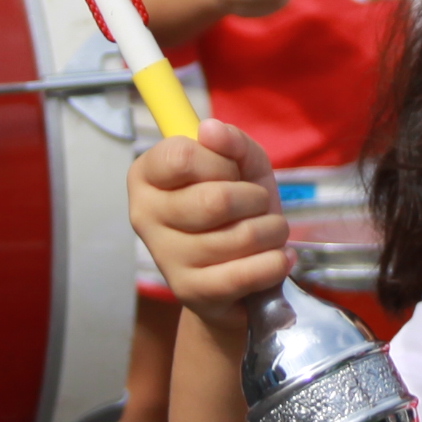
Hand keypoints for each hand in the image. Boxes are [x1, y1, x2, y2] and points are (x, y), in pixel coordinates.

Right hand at [128, 118, 292, 327]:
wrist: (235, 278)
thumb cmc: (235, 211)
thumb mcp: (241, 167)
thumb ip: (231, 142)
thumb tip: (210, 129)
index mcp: (146, 176)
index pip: (183, 156)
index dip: (221, 161)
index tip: (230, 172)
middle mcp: (144, 215)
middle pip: (215, 199)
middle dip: (255, 198)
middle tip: (256, 205)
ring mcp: (166, 258)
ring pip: (239, 236)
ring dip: (271, 231)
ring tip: (267, 233)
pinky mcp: (192, 292)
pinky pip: (248, 273)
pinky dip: (276, 262)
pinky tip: (277, 258)